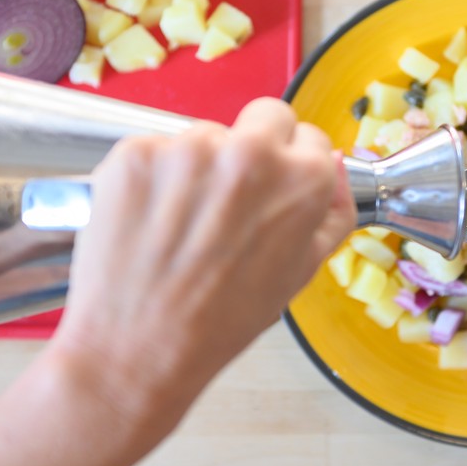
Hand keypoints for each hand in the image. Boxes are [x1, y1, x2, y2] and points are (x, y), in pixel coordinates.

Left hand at [52, 97, 355, 411]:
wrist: (136, 348)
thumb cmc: (220, 321)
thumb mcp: (300, 272)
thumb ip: (331, 212)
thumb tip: (332, 163)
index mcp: (300, 180)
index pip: (307, 136)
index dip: (290, 164)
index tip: (270, 189)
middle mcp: (248, 153)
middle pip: (262, 117)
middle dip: (253, 146)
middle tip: (228, 200)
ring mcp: (187, 148)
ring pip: (203, 137)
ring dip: (196, 168)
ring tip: (181, 227)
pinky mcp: (135, 153)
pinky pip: (154, 151)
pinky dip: (151, 180)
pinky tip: (149, 223)